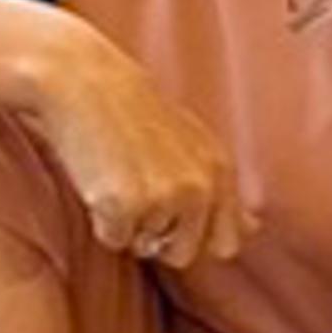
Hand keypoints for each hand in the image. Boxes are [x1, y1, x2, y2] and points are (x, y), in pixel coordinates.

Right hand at [37, 33, 252, 269]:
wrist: (79, 78)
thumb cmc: (130, 109)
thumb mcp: (191, 143)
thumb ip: (222, 190)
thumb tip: (252, 230)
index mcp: (219, 171)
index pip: (225, 244)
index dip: (194, 235)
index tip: (169, 207)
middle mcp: (199, 188)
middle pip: (182, 254)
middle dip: (158, 236)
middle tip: (136, 189)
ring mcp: (163, 198)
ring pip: (144, 247)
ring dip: (128, 225)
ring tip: (116, 176)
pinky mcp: (123, 205)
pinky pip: (113, 240)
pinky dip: (101, 219)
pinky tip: (97, 179)